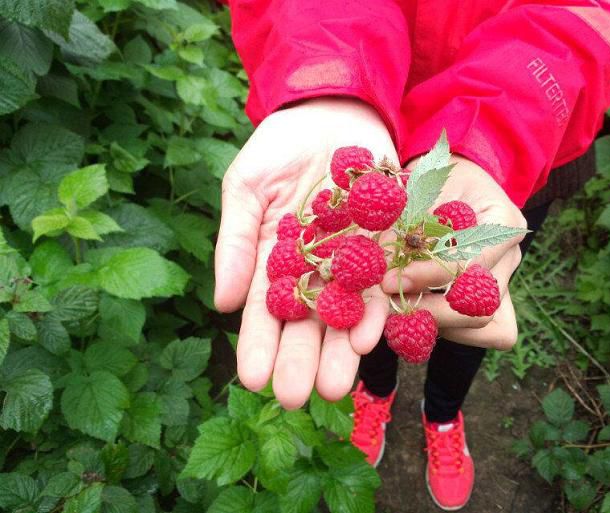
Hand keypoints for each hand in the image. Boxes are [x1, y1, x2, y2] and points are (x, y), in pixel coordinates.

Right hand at [214, 98, 395, 408]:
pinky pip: (382, 284)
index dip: (257, 346)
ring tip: (335, 387)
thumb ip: (235, 243)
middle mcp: (312, 271)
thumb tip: (222, 304)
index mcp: (272, 261)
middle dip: (299, 361)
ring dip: (339, 351)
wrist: (332, 112)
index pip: (263, 312)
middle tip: (295, 397)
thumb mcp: (245, 188)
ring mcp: (350, 262)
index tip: (251, 379)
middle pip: (305, 324)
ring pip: (344, 314)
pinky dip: (376, 309)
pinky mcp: (385, 246)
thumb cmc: (278, 148)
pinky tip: (370, 338)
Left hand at [381, 156, 526, 349]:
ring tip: (398, 311)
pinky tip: (418, 317)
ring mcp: (506, 281)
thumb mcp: (420, 189)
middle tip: (387, 306)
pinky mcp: (496, 302)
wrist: (454, 183)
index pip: (471, 261)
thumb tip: (382, 261)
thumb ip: (405, 224)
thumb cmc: (436, 180)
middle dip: (430, 311)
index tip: (389, 280)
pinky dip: (451, 330)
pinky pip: (486, 333)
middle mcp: (511, 256)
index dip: (428, 276)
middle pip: (481, 304)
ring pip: (485, 325)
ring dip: (437, 324)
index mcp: (502, 222)